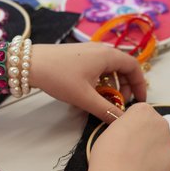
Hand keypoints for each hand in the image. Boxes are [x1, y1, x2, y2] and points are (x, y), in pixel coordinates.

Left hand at [28, 43, 145, 120]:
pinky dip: (100, 80)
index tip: (139, 101)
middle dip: (124, 87)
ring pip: (109, 68)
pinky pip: (98, 67)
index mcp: (108, 55)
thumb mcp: (84, 97)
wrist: (29, 64)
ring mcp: (89, 51)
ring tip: (104, 100)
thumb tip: (121, 121)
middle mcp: (101, 49)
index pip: (134, 67)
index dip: (140, 85)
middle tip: (119, 103)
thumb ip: (106, 110)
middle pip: (123, 67)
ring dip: (111, 85)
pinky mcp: (79, 55)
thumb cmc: (59, 77)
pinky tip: (90, 93)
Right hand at [86, 103, 169, 170]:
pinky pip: (167, 161)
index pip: (141, 114)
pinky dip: (159, 167)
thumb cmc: (107, 154)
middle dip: (147, 137)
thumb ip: (125, 127)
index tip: (126, 136)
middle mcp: (160, 121)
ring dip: (154, 151)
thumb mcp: (110, 130)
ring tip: (138, 165)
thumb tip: (129, 134)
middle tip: (133, 152)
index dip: (132, 126)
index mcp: (143, 110)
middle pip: (154, 126)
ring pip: (162, 144)